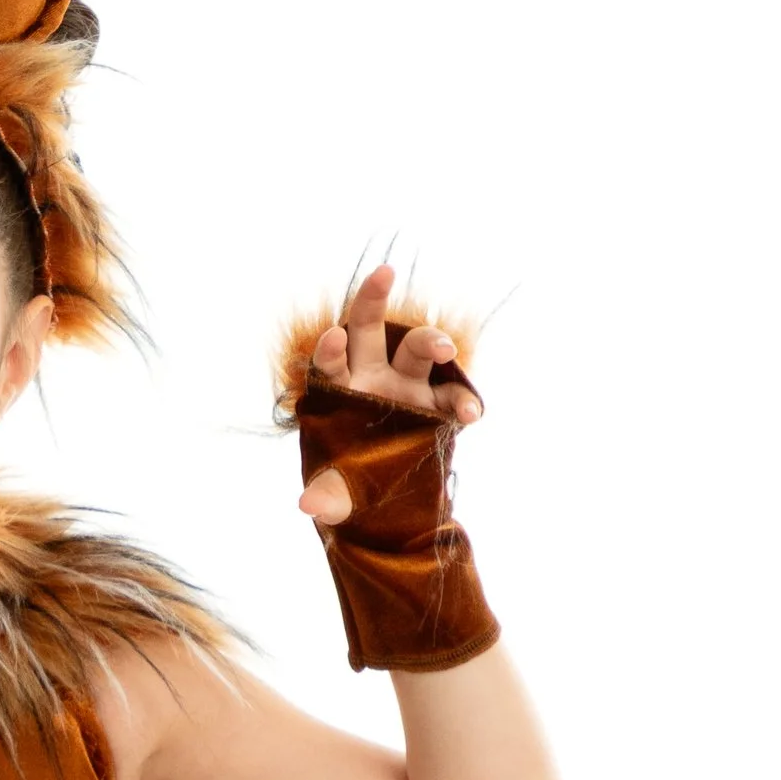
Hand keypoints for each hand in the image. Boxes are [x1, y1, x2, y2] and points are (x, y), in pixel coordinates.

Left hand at [294, 263, 481, 525]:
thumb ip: (328, 496)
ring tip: (445, 352)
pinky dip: (465, 403)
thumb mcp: (340, 494)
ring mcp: (409, 386)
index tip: (332, 339)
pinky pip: (455, 397)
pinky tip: (471, 416)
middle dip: (372, 298)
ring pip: (420, 348)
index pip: (330, 361)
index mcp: (341, 390)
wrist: (393, 499)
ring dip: (433, 342)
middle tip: (383, 273)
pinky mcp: (439, 406)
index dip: (330, 349)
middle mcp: (373, 376)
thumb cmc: (354, 485)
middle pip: (370, 328)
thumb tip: (309, 507)